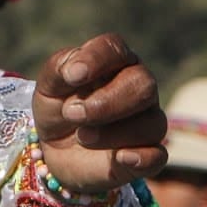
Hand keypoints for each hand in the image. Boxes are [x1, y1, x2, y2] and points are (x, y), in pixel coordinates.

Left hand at [34, 34, 166, 196]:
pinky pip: (157, 155)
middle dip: (106, 102)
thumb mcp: (48, 87)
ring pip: (152, 123)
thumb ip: (58, 70)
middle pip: (143, 84)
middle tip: (72, 113)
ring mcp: (147, 121)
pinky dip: (142, 158)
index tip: (72, 76)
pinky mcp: (147, 154)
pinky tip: (120, 157)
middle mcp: (137, 87)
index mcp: (113, 62)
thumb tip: (74, 71)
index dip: (95, 59)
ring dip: (113, 133)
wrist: (54, 150)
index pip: (114, 49)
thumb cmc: (57, 108)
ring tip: (82, 137)